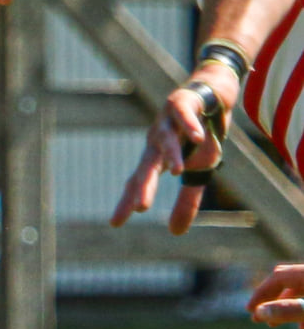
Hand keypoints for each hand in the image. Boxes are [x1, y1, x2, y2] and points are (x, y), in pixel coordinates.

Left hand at [110, 74, 230, 234]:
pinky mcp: (183, 101)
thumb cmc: (200, 135)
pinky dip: (191, 125)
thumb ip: (185, 201)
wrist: (213, 94)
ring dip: (172, 154)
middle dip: (143, 186)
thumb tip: (175, 233)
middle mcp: (156, 140)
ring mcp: (167, 120)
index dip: (126, 201)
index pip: (137, 182)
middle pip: (147, 166)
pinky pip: (186, 114)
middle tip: (140, 207)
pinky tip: (196, 138)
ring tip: (178, 171)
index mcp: (155, 157)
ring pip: (167, 139)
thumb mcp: (197, 173)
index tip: (115, 223)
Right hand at [250, 263, 303, 327]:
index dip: (261, 292)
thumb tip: (259, 312)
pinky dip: (300, 306)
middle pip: (288, 281)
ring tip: (273, 323)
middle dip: (271, 300)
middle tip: (258, 317)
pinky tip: (300, 324)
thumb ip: (289, 310)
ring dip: (284, 305)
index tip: (249, 310)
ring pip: (300, 288)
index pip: (279, 276)